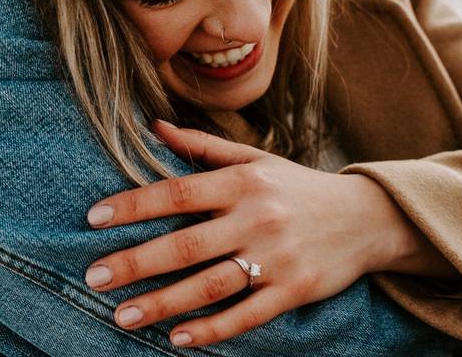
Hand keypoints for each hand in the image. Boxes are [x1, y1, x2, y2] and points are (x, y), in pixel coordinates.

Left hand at [83, 120, 415, 348]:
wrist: (367, 217)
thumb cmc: (298, 187)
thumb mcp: (256, 159)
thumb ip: (203, 146)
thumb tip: (153, 127)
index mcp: (243, 182)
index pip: (177, 191)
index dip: (133, 205)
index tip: (94, 218)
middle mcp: (257, 218)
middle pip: (185, 244)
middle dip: (136, 262)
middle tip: (94, 277)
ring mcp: (277, 257)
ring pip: (210, 285)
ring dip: (163, 303)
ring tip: (122, 316)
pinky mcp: (295, 290)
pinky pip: (247, 315)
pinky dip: (212, 329)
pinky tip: (177, 338)